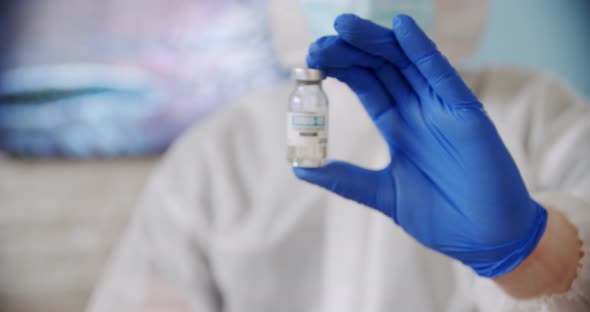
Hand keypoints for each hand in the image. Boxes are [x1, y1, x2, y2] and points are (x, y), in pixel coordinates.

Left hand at [293, 14, 546, 277]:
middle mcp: (418, 111)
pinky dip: (422, 51)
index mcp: (399, 127)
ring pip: (406, 64)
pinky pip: (442, 75)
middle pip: (381, 68)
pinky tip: (402, 28)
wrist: (483, 239)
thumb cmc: (440, 216)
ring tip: (347, 27)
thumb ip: (346, 179)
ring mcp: (442, 109)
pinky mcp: (466, 113)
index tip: (313, 60)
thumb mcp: (383, 194)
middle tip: (320, 43)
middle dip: (351, 52)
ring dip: (377, 42)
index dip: (341, 69)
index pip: (366, 86)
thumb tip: (301, 168)